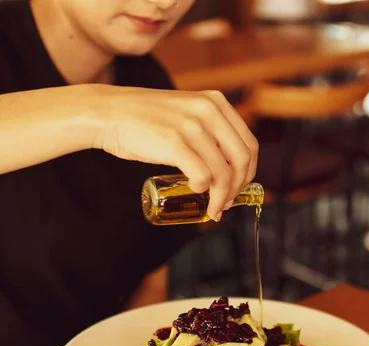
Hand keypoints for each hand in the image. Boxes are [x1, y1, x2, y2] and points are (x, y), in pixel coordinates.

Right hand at [93, 86, 258, 220]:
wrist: (107, 113)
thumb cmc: (144, 120)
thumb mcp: (185, 113)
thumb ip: (206, 129)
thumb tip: (225, 167)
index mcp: (216, 103)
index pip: (249, 145)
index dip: (248, 173)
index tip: (236, 189)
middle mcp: (208, 111)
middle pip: (242, 160)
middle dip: (238, 188)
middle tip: (225, 203)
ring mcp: (191, 126)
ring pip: (223, 172)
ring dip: (221, 197)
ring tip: (212, 208)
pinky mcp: (174, 143)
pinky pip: (203, 175)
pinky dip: (204, 191)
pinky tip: (196, 192)